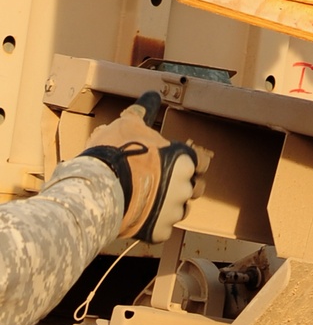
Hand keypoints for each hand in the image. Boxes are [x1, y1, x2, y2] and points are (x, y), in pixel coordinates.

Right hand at [82, 94, 210, 243]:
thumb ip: (144, 111)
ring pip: (180, 210)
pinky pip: (163, 229)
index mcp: (185, 160)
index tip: (177, 164)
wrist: (99, 187)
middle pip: (194, 188)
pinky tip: (140, 216)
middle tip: (162, 183)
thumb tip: (152, 94)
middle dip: (182, 186)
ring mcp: (174, 211)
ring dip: (169, 206)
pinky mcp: (160, 231)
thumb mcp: (128, 124)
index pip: (202, 162)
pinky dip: (154, 224)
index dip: (191, 163)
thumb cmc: (116, 152)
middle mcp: (186, 186)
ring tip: (149, 201)